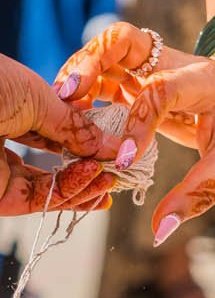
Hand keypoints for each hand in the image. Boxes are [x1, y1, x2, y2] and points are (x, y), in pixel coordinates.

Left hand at [0, 55, 119, 215]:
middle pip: (53, 165)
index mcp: (10, 112)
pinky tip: (92, 175)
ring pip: (48, 188)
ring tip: (112, 176)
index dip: (86, 141)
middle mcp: (3, 143)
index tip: (116, 145)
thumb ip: (76, 126)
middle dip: (90, 169)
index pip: (54, 134)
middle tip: (120, 170)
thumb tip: (112, 144)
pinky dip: (68, 191)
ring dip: (84, 184)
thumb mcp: (42, 99)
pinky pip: (38, 199)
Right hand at [53, 21, 214, 243]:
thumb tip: (159, 230)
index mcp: (202, 80)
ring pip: (108, 50)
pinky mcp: (141, 78)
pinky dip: (85, 91)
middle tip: (67, 98)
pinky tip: (72, 120)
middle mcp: (172, 63)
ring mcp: (154, 66)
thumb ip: (198, 193)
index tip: (125, 160)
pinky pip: (105, 75)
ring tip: (61, 110)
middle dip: (91, 61)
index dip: (140, 121)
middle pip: (124, 40)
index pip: (163, 88)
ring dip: (80, 73)